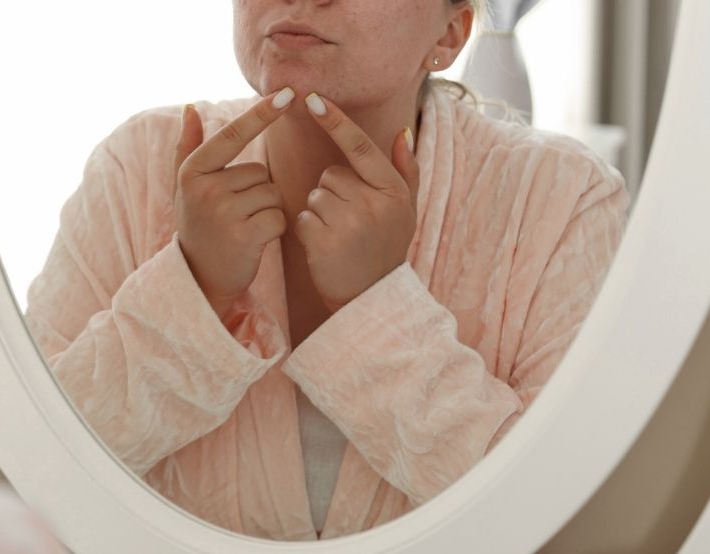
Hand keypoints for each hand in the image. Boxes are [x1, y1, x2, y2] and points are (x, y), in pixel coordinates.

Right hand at [174, 87, 295, 318]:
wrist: (200, 279)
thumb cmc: (198, 227)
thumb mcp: (185, 187)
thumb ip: (188, 146)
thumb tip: (190, 106)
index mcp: (192, 172)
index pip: (232, 135)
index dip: (261, 114)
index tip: (287, 93)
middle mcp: (205, 189)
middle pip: (260, 171)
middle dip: (258, 191)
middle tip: (236, 215)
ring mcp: (223, 212)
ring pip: (272, 193)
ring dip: (268, 210)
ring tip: (244, 228)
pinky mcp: (245, 235)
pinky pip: (279, 216)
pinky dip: (275, 228)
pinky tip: (255, 241)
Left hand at [294, 93, 420, 310]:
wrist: (372, 298)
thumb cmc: (385, 248)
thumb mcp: (405, 210)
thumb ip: (405, 170)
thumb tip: (401, 131)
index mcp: (394, 191)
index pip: (360, 147)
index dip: (336, 122)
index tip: (312, 99)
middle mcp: (374, 204)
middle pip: (331, 175)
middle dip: (332, 193)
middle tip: (348, 222)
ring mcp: (350, 223)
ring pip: (315, 195)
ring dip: (320, 212)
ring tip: (339, 236)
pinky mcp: (325, 241)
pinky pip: (303, 217)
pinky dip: (308, 230)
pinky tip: (325, 247)